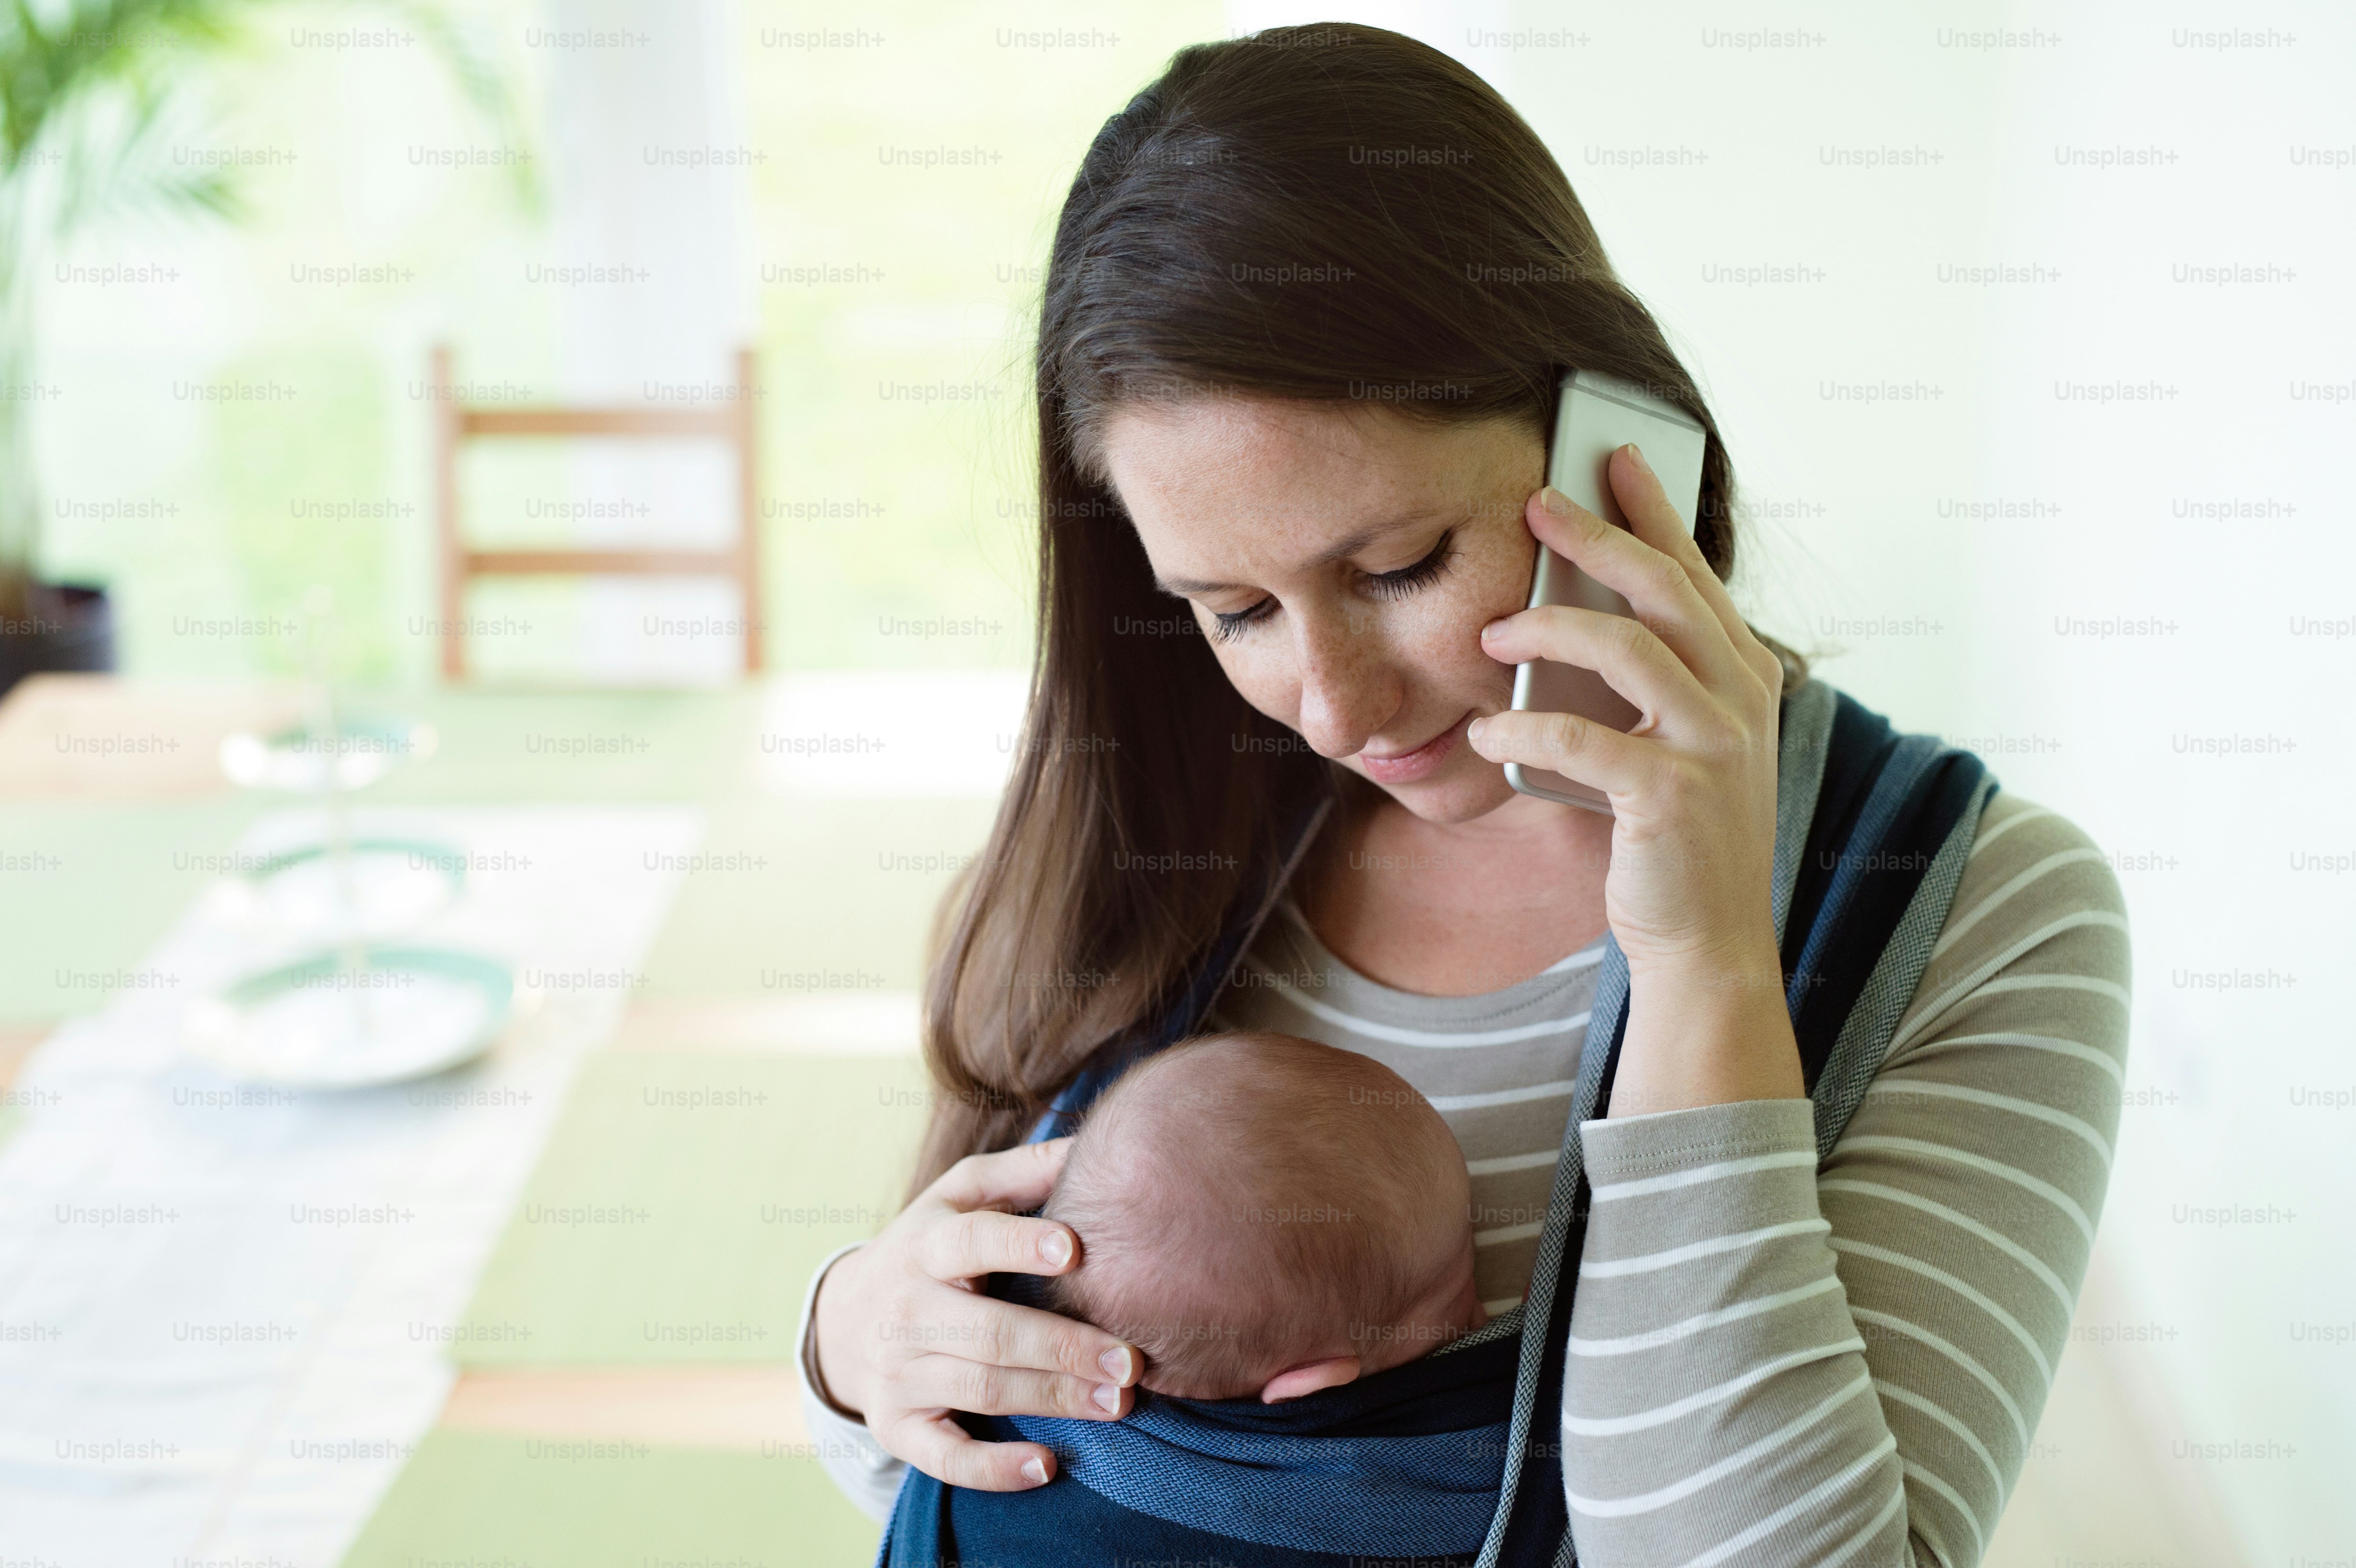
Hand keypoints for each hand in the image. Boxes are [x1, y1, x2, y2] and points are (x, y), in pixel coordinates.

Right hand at [810, 1138, 1139, 1488]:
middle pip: (988, 1330)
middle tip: (1130, 1361)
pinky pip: (943, 1456)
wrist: (846, 1317)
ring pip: (979, 1387)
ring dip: (1052, 1398)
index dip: (1019, 1242)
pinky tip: (1047, 1465)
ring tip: (1117, 1403)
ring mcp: (898, 1372)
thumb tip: (1098, 1145)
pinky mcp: (895, 1425)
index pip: (971, 1239)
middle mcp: (907, 1307)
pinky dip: (993, 1466)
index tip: (1075, 1248)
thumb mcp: (961, 1195)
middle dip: (1062, 1346)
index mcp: (928, 1243)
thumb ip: (1024, 1172)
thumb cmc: (932, 1245)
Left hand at [1465, 445, 1800, 1113]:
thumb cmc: (1677, 841)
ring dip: (1548, 630)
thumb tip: (1565, 622)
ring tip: (1492, 632)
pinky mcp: (1672, 796)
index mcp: (1744, 678)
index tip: (1614, 457)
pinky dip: (1524, 727)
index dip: (1655, 511)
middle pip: (1664, 588)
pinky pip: (1582, 739)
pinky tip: (1488, 728)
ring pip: (1627, 648)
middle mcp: (1741, 700)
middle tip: (1537, 502)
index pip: (1695, 574)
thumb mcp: (1673, 745)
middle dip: (1598, 535)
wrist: (1707, 943)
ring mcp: (1714, 747)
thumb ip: (1646, 686)